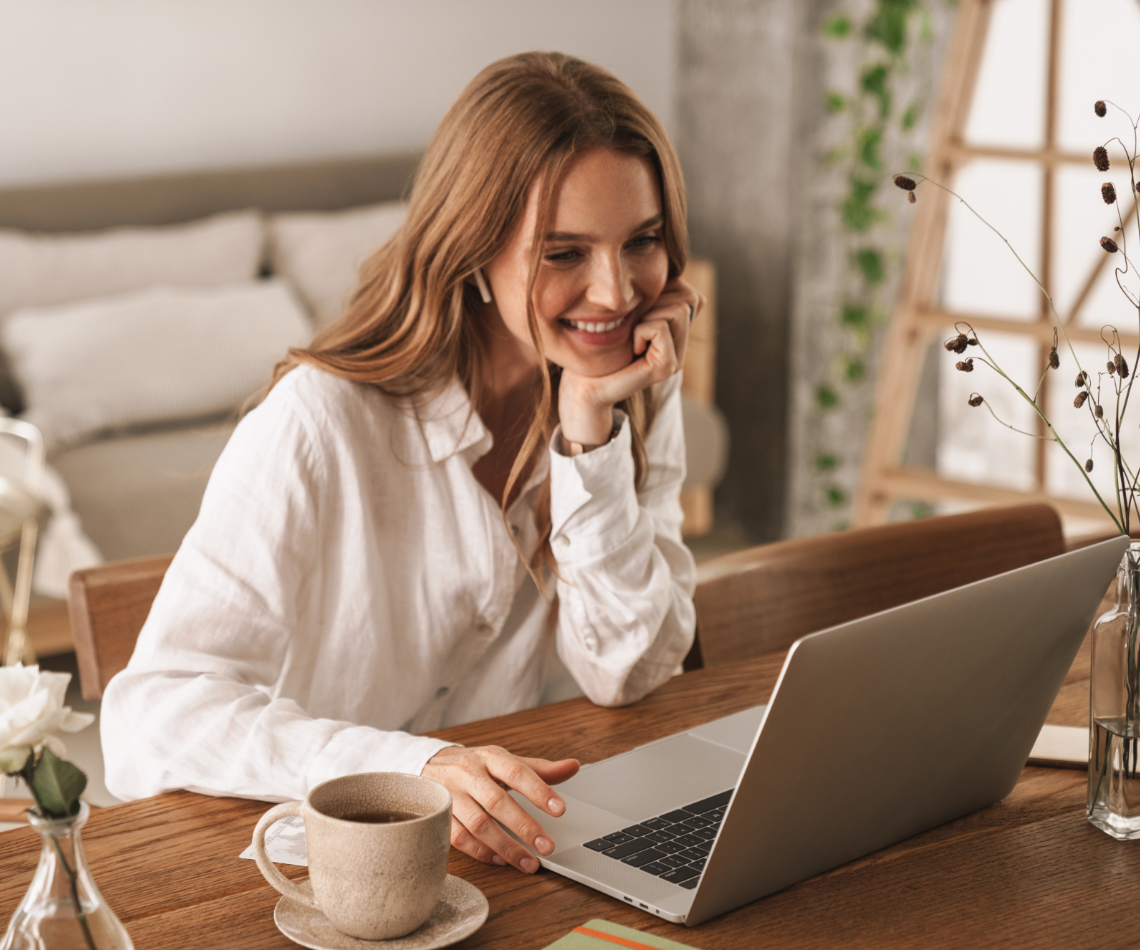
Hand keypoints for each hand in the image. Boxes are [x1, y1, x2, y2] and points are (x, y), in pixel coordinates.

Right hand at [422, 745, 579, 872]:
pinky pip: (459, 838)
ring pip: (478, 824)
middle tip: (547, 846)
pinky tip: (501, 860)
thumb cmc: (475, 766)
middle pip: (497, 801)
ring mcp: (451, 795)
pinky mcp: (439, 815)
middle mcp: (469, 774)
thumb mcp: (504, 761)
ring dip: (505, 846)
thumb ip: (538, 769)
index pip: (516, 771)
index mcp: (489, 757)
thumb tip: (573, 766)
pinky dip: (481, 851)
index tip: (560, 809)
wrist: (428, 764)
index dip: (538, 790)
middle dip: (524, 826)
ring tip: (529, 862)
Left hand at [559, 277, 704, 444]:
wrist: (585, 382)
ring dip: (648, 316)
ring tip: (634, 336)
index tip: (638, 313)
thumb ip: (653, 294)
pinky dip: (640, 331)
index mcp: (677, 332)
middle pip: (689, 298)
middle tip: (634, 325)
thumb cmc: (600, 343)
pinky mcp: (666, 367)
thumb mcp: (631, 310)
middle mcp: (682, 345)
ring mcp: (677, 358)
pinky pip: (660, 327)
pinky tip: (632, 347)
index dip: (663, 291)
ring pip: (679, 309)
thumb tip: (672, 272)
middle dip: (656, 302)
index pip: (691, 294)